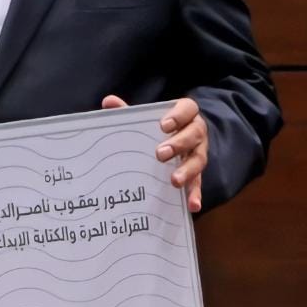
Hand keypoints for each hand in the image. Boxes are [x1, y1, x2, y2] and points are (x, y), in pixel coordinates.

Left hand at [102, 95, 207, 212]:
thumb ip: (130, 111)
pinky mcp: (197, 173)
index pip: (188, 108)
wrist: (177, 141)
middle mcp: (195, 132)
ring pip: (198, 160)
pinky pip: (198, 184)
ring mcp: (198, 153)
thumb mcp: (145, 118)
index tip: (163, 125)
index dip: (178, 115)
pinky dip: (195, 194)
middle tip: (160, 153)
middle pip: (194, 134)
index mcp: (185, 114)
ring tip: (174, 181)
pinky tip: (192, 205)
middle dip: (178, 144)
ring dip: (187, 170)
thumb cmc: (157, 128)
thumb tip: (108, 101)